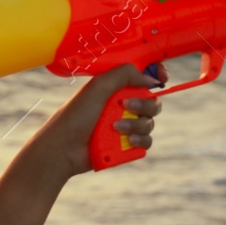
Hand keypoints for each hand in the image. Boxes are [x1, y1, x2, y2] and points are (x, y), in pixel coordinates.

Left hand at [26, 62, 166, 179]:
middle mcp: (122, 105)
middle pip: (151, 101)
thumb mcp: (97, 88)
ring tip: (115, 128)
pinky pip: (146, 141)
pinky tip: (126, 141)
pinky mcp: (126, 144)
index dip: (156, 75)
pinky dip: (139, 141)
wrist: (63, 149)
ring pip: (149, 123)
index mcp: (114, 88)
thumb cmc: (74, 116)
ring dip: (137, 125)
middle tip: (126, 107)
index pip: (142, 77)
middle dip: (144, 105)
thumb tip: (149, 77)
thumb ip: (123, 75)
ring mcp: (125, 125)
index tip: (162, 79)